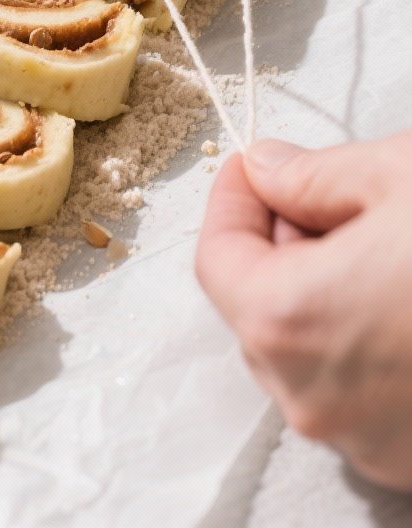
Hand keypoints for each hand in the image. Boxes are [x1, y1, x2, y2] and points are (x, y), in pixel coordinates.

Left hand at [196, 135, 411, 490]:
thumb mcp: (398, 175)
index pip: (215, 257)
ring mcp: (369, 441)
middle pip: (259, 309)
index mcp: (291, 320)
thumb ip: (313, 176)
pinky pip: (361, 393)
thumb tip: (269, 169)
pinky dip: (369, 342)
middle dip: (282, 243)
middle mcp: (316, 399)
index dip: (233, 200)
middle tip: (323, 192)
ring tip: (385, 243)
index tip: (256, 168)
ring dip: (326, 293)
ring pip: (311, 354)